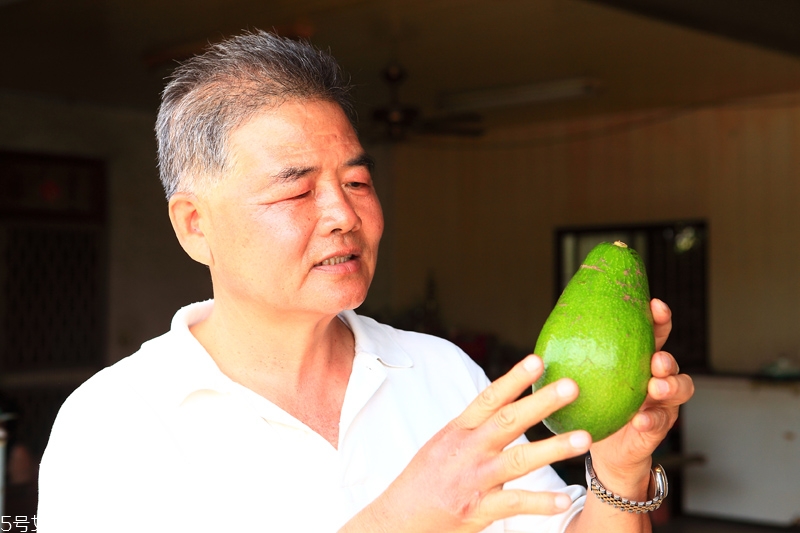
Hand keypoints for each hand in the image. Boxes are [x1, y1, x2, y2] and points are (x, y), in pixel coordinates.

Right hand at [342, 355, 590, 532]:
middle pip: (508, 422)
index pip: (488, 399)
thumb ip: (475, 428)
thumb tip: (509, 406)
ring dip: (552, 448)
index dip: (513, 379)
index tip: (537, 361)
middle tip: (571, 386)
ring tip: (583, 438)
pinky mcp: (477, 509)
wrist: (398, 519)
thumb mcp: (444, 445)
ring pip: (517, 460)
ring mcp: (472, 480)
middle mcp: (466, 451)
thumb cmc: (425, 481)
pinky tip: (563, 499)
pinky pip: (514, 504)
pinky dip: (540, 502)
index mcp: (458, 431)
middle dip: (540, 403)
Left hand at [589, 298, 694, 490]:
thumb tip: (554, 329)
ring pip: (680, 389)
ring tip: (655, 387)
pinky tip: (641, 420)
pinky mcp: (658, 427)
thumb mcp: (585, 377)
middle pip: (671, 361)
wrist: (604, 447)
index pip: (655, 333)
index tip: (655, 306)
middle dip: (667, 357)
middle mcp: (656, 377)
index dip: (659, 318)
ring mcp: (661, 402)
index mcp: (639, 358)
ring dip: (670, 386)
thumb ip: (581, 355)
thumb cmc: (593, 404)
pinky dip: (652, 419)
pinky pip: (661, 422)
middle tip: (656, 360)